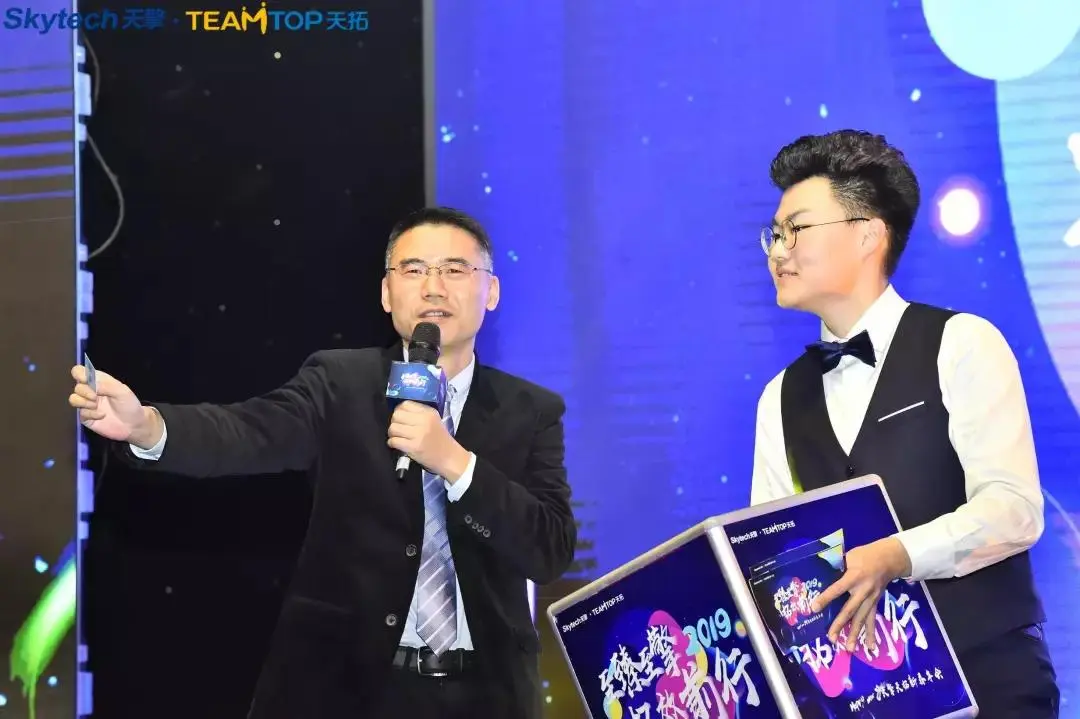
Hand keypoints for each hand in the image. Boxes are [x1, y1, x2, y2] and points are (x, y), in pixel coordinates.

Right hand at [68, 365, 161, 447]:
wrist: (133, 425)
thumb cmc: (129, 405)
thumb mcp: (123, 391)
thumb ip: (106, 385)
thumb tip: (90, 384)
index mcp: (98, 381)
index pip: (80, 372)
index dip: (79, 373)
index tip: (86, 380)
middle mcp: (90, 391)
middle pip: (77, 386)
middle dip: (84, 392)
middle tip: (95, 397)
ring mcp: (87, 404)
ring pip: (73, 399)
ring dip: (84, 402)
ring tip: (96, 406)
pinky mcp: (86, 417)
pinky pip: (80, 413)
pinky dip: (91, 414)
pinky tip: (102, 415)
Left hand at [387, 401, 469, 480]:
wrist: (450, 457)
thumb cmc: (440, 440)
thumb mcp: (434, 421)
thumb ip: (418, 414)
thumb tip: (399, 412)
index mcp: (429, 413)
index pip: (405, 404)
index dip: (399, 411)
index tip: (401, 418)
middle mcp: (424, 421)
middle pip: (397, 415)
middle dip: (394, 422)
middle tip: (398, 429)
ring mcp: (419, 434)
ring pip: (393, 428)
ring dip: (392, 433)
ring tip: (397, 437)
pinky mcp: (414, 447)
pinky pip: (394, 441)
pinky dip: (392, 443)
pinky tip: (397, 445)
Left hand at [810, 537, 911, 651]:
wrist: (890, 559)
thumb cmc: (866, 555)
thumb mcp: (850, 556)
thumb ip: (838, 566)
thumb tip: (821, 574)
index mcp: (854, 576)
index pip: (837, 589)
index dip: (825, 598)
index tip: (814, 608)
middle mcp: (863, 591)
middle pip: (850, 610)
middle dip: (840, 624)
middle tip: (831, 638)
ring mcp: (871, 599)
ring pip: (862, 619)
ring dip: (855, 634)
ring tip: (849, 648)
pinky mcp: (875, 603)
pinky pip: (872, 620)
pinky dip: (872, 634)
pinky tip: (871, 647)